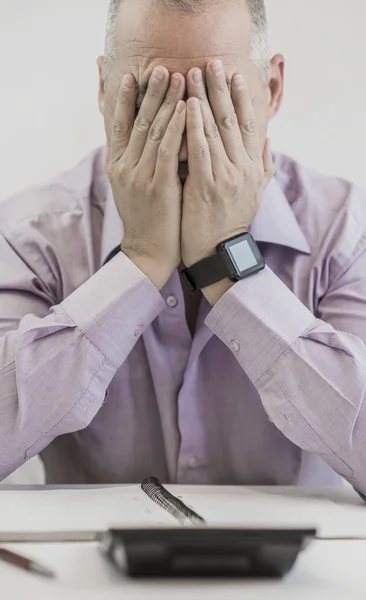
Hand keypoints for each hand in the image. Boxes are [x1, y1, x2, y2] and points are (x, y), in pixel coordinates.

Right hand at [106, 67, 185, 289]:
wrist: (149, 253)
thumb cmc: (147, 220)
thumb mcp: (133, 188)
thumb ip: (135, 162)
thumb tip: (143, 138)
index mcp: (117, 166)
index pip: (119, 125)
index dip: (126, 100)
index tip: (133, 77)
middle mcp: (124, 167)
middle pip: (138, 122)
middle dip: (151, 93)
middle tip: (162, 69)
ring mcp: (139, 176)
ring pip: (153, 131)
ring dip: (167, 102)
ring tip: (179, 78)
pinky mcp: (157, 187)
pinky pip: (167, 150)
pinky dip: (176, 127)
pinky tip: (186, 109)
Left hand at [181, 61, 274, 269]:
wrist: (218, 255)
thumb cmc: (230, 223)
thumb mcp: (255, 195)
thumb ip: (263, 167)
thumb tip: (269, 141)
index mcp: (254, 169)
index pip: (250, 126)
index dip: (243, 98)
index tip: (235, 74)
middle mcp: (244, 169)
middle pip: (232, 121)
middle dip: (220, 88)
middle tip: (211, 62)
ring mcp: (226, 178)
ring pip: (214, 130)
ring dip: (203, 99)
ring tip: (192, 74)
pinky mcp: (206, 187)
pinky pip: (200, 150)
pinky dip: (194, 126)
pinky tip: (187, 106)